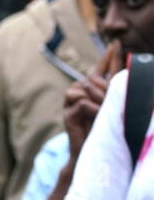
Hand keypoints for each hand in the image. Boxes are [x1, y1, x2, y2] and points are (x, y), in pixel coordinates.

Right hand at [62, 42, 120, 158]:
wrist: (95, 156)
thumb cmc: (108, 135)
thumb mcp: (117, 110)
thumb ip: (120, 95)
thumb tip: (131, 79)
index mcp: (94, 92)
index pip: (101, 70)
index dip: (109, 57)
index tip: (115, 43)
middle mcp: (81, 94)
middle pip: (92, 78)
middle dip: (106, 88)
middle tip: (112, 104)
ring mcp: (71, 104)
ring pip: (85, 87)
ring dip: (99, 99)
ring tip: (105, 112)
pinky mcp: (67, 115)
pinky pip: (82, 102)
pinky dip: (92, 109)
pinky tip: (97, 116)